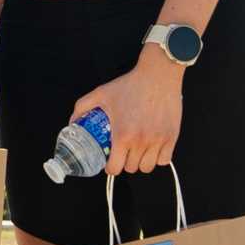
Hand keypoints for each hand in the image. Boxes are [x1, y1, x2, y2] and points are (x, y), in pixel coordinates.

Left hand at [73, 52, 184, 175]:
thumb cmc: (131, 84)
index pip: (115, 168)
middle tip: (123, 152)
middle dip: (125, 162)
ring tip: (138, 151)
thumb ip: (82, 107)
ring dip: (141, 162)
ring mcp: (158, 141)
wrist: (158, 74)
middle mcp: (141, 141)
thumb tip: (72, 123)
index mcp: (123, 135)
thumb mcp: (101, 93)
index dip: (110, 167)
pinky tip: (152, 148)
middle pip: (131, 169)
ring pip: (148, 167)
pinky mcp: (172, 137)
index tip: (110, 161)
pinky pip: (164, 160)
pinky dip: (158, 157)